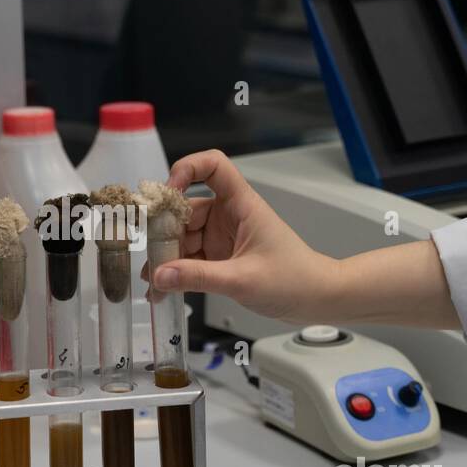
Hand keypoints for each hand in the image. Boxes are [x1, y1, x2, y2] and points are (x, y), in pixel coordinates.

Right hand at [148, 149, 340, 322]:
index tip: (167, 194)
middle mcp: (229, 216)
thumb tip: (160, 275)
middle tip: (151, 258)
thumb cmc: (294, 279)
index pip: (213, 166)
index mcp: (242, 205)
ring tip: (154, 283)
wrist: (315, 299)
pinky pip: (190, 258)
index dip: (187, 169)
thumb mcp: (243, 280)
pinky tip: (164, 288)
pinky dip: (176, 271)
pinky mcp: (219, 257)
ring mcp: (222, 237)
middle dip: (165, 232)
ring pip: (184, 237)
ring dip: (167, 257)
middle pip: (186, 209)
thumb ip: (199, 277)